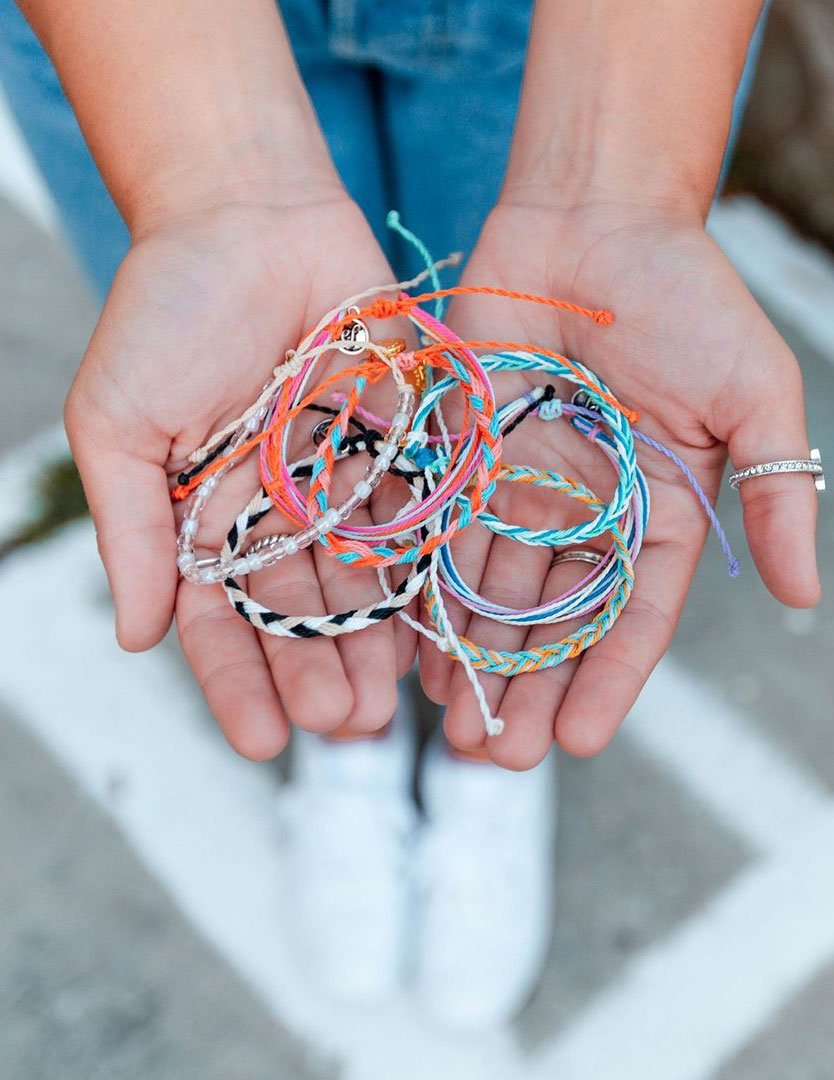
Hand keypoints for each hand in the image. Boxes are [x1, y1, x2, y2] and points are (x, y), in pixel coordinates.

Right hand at [65, 195, 415, 758]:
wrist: (249, 216)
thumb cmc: (166, 310)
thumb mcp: (120, 423)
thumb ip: (132, 530)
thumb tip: (138, 637)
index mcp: (202, 513)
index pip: (218, 617)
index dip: (237, 681)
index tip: (259, 743)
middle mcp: (273, 510)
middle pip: (297, 610)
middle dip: (317, 671)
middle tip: (343, 728)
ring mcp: (337, 482)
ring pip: (358, 580)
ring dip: (371, 644)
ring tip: (387, 705)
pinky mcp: (396, 443)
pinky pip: (411, 519)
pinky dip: (417, 574)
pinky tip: (429, 629)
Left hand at [420, 199, 819, 768]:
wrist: (593, 218)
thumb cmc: (684, 295)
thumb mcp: (752, 394)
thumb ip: (777, 492)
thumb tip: (799, 598)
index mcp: (659, 506)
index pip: (633, 612)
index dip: (608, 678)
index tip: (577, 740)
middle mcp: (588, 507)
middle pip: (555, 617)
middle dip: (529, 686)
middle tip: (498, 758)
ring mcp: (522, 483)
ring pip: (493, 589)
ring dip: (473, 656)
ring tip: (449, 723)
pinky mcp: (465, 451)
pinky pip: (444, 533)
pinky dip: (430, 590)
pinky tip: (414, 646)